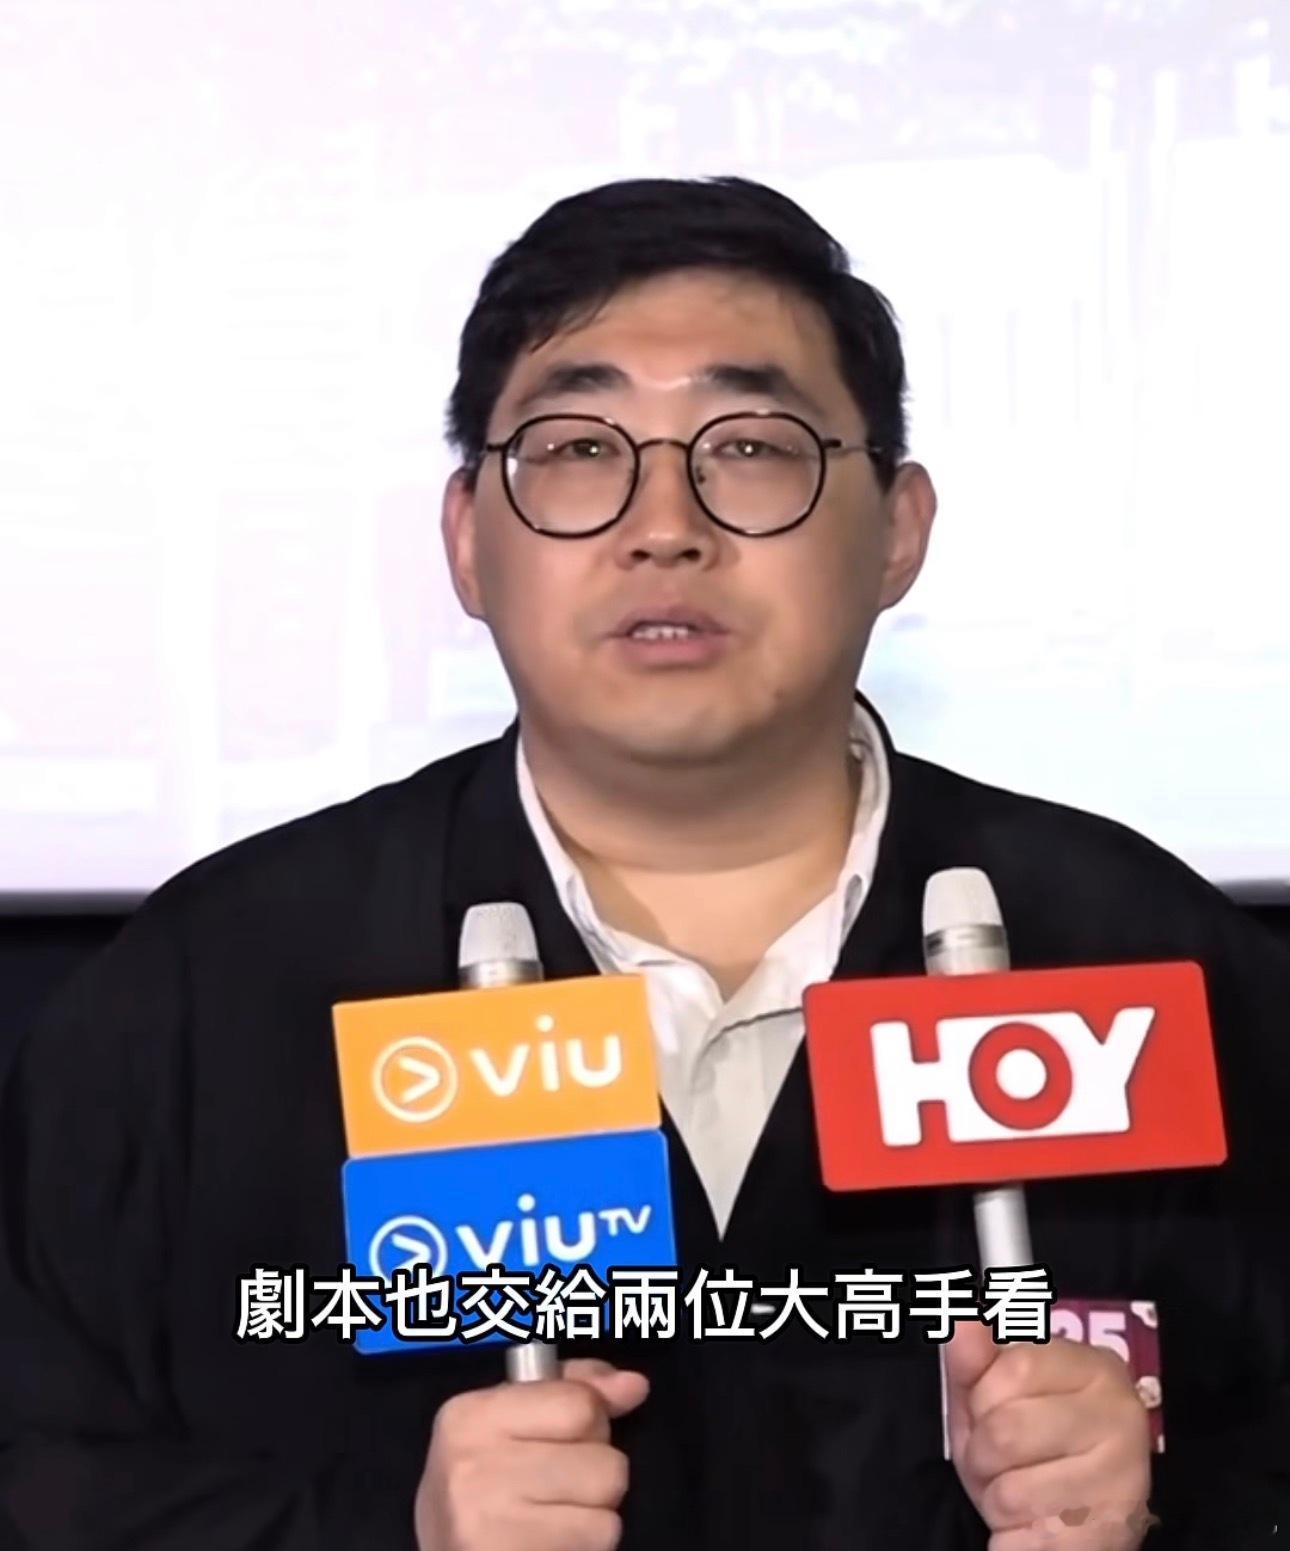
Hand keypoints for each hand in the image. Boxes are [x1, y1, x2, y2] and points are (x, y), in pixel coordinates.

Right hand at [415, 1358, 649, 1550]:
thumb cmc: (485, 1479)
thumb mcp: (513, 1419)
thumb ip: (575, 1389)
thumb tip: (635, 1386)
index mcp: (472, 1416)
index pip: (579, 1406)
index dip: (591, 1421)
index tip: (567, 1436)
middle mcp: (475, 1468)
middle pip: (604, 1465)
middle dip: (596, 1475)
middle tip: (559, 1486)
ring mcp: (490, 1527)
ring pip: (607, 1517)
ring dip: (593, 1518)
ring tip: (557, 1517)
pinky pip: (595, 1547)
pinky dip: (584, 1548)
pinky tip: (552, 1543)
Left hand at [945, 1321, 1152, 1549]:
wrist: (1079, 1532)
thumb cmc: (1031, 1453)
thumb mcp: (994, 1399)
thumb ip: (975, 1361)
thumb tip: (959, 1321)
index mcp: (1095, 1368)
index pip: (1016, 1366)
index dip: (983, 1399)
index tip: (991, 1414)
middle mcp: (1122, 1417)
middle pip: (1007, 1430)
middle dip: (982, 1456)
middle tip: (999, 1466)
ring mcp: (1124, 1480)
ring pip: (1012, 1491)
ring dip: (996, 1502)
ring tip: (1018, 1498)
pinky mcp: (1111, 1536)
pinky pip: (1026, 1542)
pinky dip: (1012, 1541)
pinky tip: (1032, 1531)